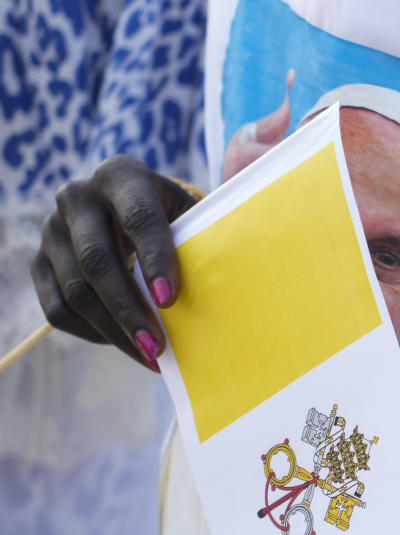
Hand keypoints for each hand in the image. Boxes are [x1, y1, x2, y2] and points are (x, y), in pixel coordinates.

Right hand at [31, 155, 198, 369]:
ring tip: (149, 356)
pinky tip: (124, 344)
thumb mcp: (189, 214)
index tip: (169, 301)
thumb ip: (201, 240)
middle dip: (129, 309)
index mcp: (122, 176)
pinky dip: (92, 333)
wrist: (132, 209)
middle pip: (98, 260)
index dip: (155, 260)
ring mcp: (52, 230)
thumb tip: (225, 293)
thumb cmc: (174, 217)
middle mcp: (78, 197)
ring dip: (114, 330)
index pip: (138, 218)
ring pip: (76, 291)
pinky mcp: (40, 262)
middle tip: (157, 347)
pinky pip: (58, 309)